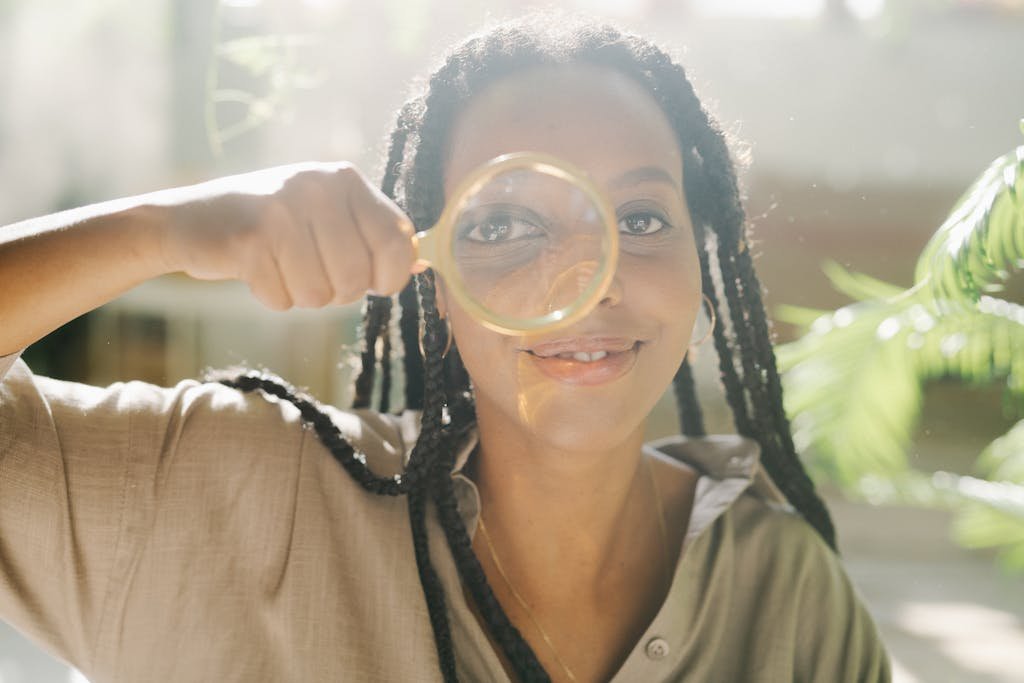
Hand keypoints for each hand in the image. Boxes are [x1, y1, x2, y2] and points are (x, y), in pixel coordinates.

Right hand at [159, 162, 415, 310]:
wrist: (186, 221)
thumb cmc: (270, 227)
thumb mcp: (326, 216)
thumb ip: (372, 235)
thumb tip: (422, 264)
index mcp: (344, 179)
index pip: (397, 241)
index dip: (389, 277)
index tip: (372, 282)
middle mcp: (316, 187)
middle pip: (357, 279)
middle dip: (336, 292)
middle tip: (309, 272)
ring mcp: (282, 210)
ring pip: (320, 295)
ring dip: (300, 295)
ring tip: (279, 266)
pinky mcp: (250, 239)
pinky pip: (283, 299)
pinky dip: (270, 297)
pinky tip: (255, 270)